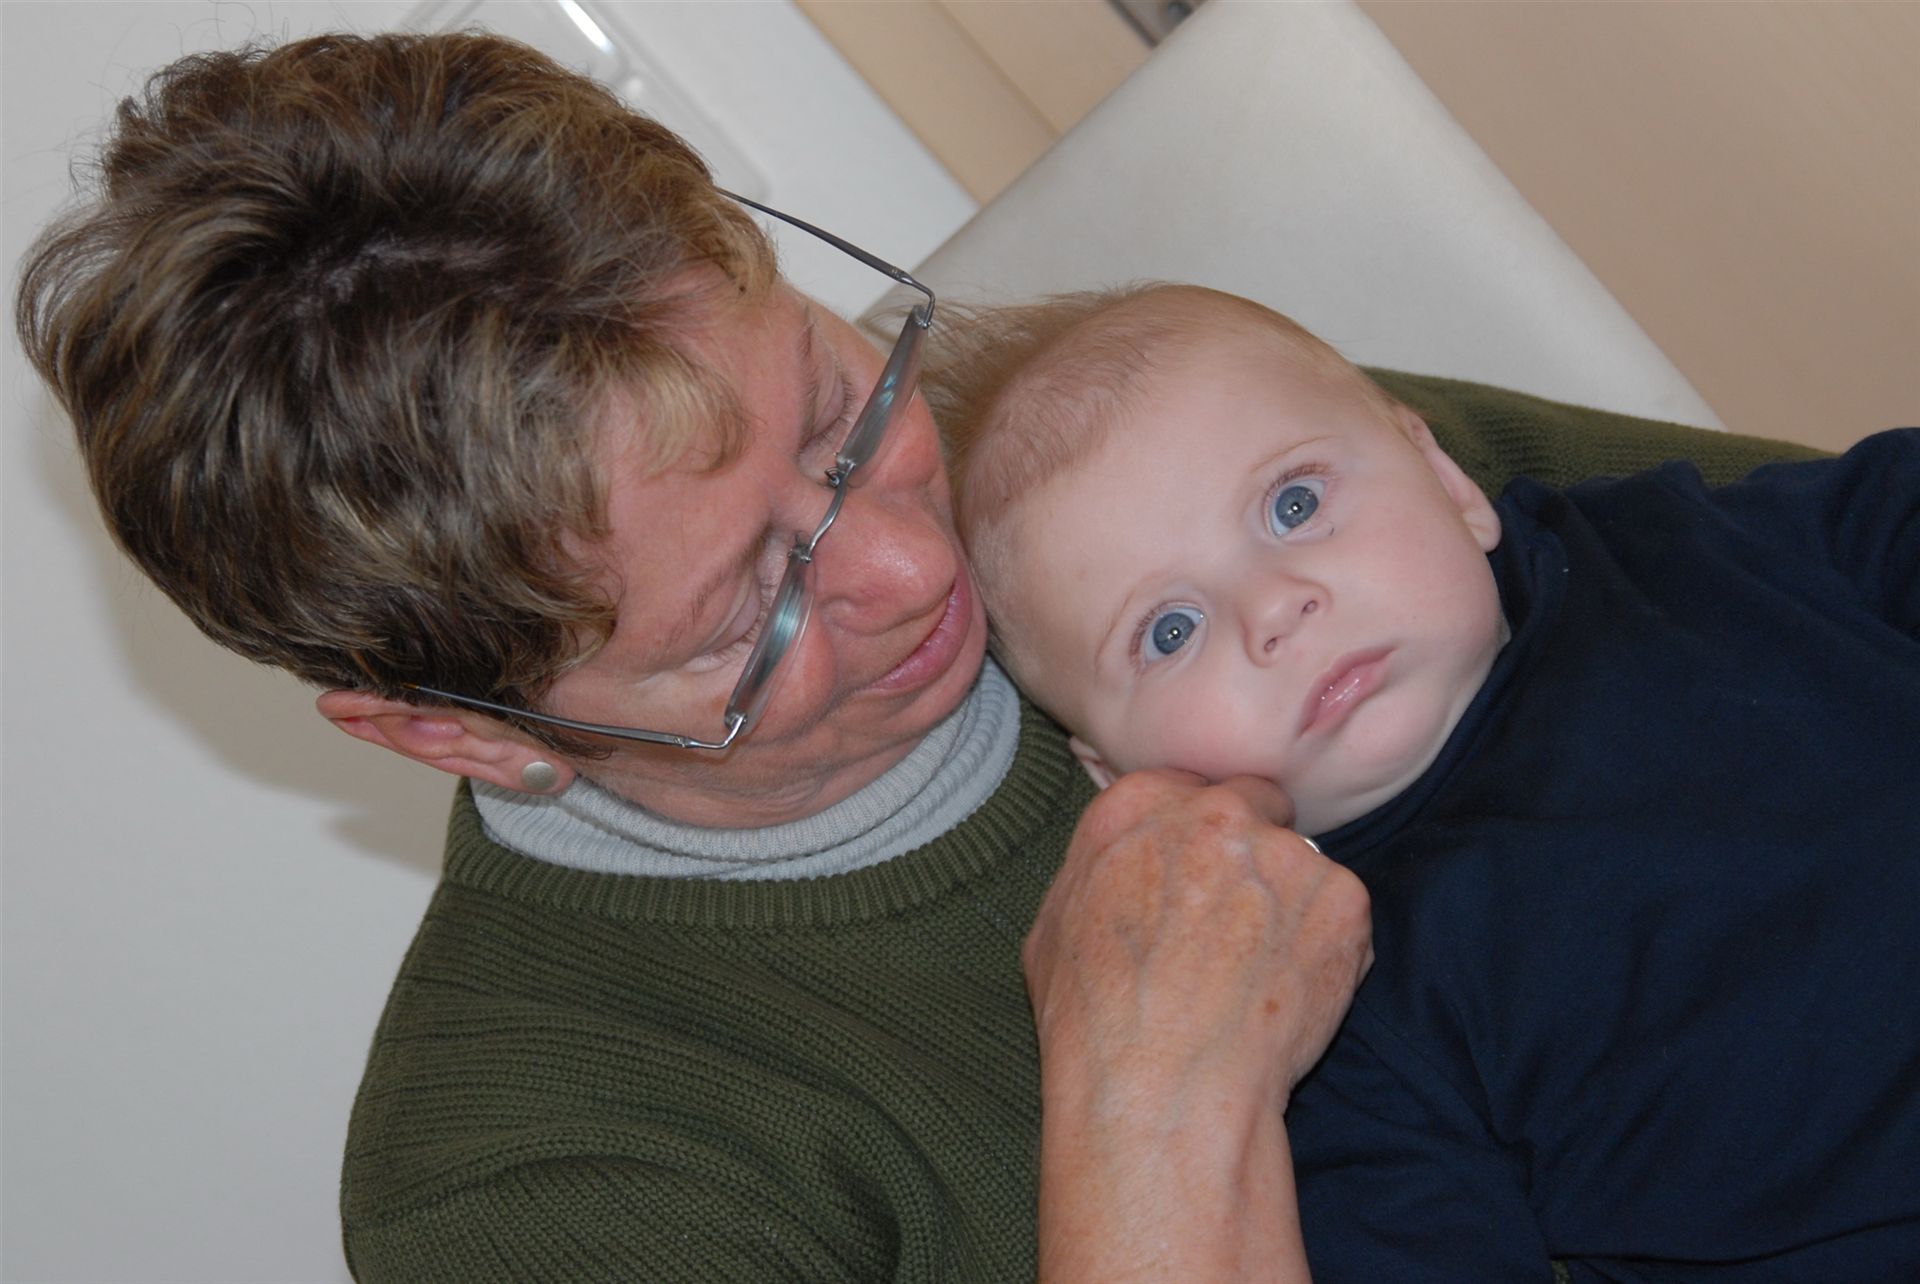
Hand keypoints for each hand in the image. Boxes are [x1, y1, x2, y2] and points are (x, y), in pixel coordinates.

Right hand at [1025, 769, 1371, 1281]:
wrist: (1164, 1086)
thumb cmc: (1093, 1021)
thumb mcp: (1053, 925)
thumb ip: (1099, 867)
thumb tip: (1123, 861)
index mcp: (1137, 804)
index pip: (1187, 787)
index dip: (1197, 832)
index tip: (1199, 871)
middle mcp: (1215, 811)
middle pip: (1254, 805)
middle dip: (1253, 849)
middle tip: (1240, 919)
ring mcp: (1285, 851)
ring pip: (1301, 863)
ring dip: (1290, 902)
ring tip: (1260, 974)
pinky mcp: (1342, 899)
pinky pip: (1342, 913)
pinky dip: (1328, 947)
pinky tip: (1291, 993)